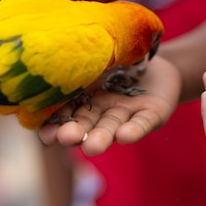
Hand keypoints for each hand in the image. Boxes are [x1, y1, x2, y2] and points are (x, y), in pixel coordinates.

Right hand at [38, 55, 180, 154]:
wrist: (159, 61)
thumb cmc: (120, 59)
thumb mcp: (96, 58)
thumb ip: (78, 65)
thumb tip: (48, 61)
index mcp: (85, 98)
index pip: (66, 113)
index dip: (56, 124)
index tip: (46, 134)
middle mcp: (104, 111)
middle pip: (88, 124)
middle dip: (77, 132)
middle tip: (66, 137)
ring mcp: (128, 113)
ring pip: (112, 126)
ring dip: (103, 137)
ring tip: (92, 147)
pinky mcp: (153, 113)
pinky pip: (143, 122)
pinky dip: (135, 129)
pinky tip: (125, 135)